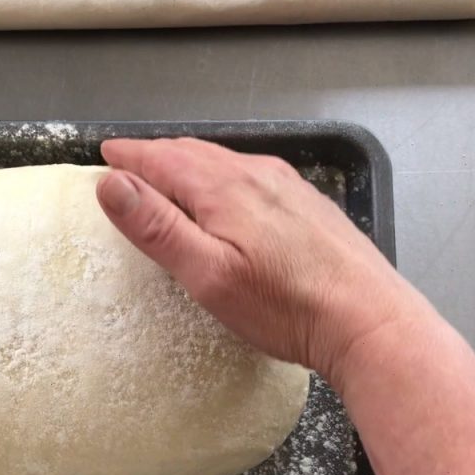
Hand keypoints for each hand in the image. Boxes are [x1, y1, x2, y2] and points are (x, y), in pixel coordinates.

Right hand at [96, 138, 425, 381]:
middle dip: (157, 156)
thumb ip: (158, 226)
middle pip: (194, 153)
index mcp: (224, 187)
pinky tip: (228, 198)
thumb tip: (112, 182)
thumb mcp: (207, 274)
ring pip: (226, 163)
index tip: (106, 154)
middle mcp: (257, 174)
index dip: (130, 156)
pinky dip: (223, 177)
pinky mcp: (309, 205)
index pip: (162, 159)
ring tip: (169, 176)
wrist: (368, 320)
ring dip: (190, 164)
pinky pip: (253, 177)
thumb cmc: (284, 306)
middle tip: (130, 163)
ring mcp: (289, 187)